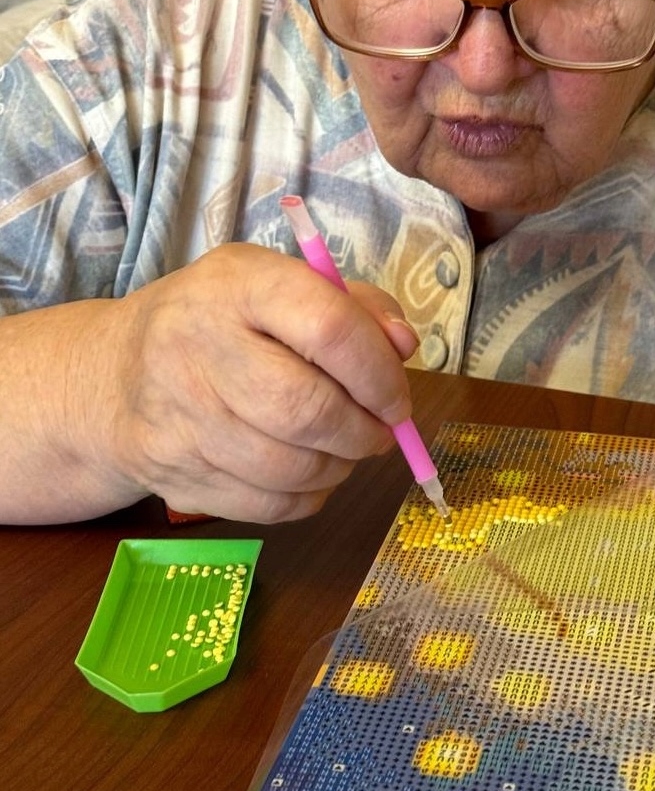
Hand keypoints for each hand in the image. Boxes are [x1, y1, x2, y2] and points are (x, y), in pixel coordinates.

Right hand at [109, 243, 418, 521]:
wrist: (115, 374)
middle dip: (363, 430)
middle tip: (380, 430)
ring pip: (289, 467)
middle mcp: (199, 344)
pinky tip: (308, 472)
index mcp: (239, 284)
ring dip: (339, 466)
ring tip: (345, 447)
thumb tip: (404, 346)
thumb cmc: (221, 321)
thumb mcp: (280, 284)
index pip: (327, 326)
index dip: (378, 371)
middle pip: (306, 408)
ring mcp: (180, 416)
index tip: (396, 396)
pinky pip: (267, 507)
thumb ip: (355, 306)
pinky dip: (307, 498)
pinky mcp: (175, 474)